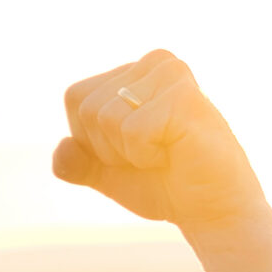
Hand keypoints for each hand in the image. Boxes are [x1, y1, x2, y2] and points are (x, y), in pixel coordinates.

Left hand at [52, 52, 270, 242]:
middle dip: (109, 148)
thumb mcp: (108, 173)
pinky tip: (176, 153)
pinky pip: (131, 131)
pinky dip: (146, 155)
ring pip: (104, 118)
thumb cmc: (165, 185)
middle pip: (86, 107)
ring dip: (128, 153)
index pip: (75, 98)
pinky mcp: (183, 96)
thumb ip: (78, 161)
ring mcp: (170, 74)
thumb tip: (60, 149)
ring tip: (165, 152)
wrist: (211, 210)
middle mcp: (154, 62)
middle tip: (151, 154)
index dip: (93, 139)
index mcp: (134, 71)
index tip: (131, 150)